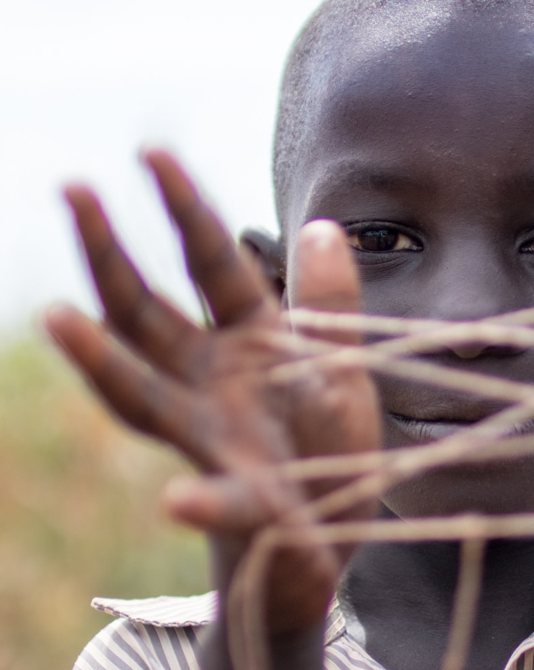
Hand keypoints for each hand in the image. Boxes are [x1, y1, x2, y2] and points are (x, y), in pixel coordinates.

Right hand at [45, 149, 380, 630]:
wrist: (332, 518)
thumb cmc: (329, 433)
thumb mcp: (340, 359)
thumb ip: (330, 301)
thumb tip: (324, 224)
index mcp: (247, 338)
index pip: (210, 263)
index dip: (184, 209)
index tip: (151, 151)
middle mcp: (212, 380)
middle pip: (148, 315)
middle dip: (112, 255)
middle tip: (73, 190)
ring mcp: (215, 439)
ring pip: (144, 397)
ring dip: (102, 361)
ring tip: (57, 318)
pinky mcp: (243, 503)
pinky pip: (219, 501)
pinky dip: (201, 502)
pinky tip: (177, 502)